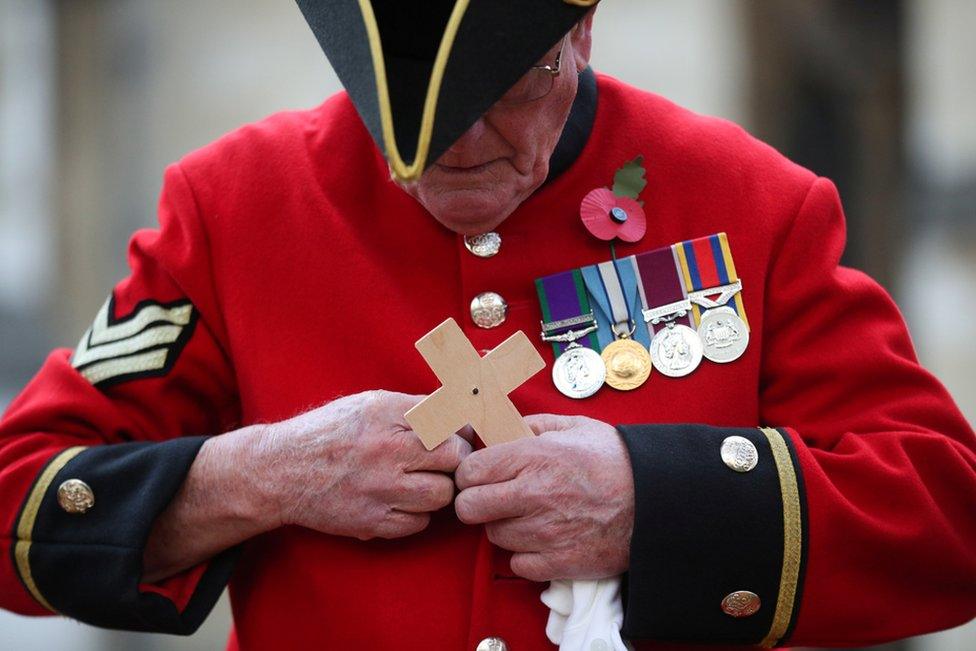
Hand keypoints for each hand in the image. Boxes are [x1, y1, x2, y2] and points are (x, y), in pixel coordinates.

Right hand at [253, 390, 471, 539]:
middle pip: (454, 457)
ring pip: (442, 494)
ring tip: (423, 481)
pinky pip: (419, 523)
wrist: (280, 471)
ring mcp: (380, 489)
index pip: (449, 419)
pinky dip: (418, 514)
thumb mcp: (368, 404)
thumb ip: (413, 407)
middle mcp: (386, 450)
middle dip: (455, 458)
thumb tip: (459, 413)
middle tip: (445, 460)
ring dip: (439, 488)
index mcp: (386, 414)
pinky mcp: (372, 521)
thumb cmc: (328, 432)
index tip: (458, 433)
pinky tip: (404, 501)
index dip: (460, 429)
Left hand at [454, 414, 633, 581]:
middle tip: (492, 499)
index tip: (479, 475)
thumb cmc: (615, 460)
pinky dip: (525, 555)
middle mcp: (534, 495)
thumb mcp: (574, 427)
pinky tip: (542, 539)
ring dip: (503, 527)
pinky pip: (517, 564)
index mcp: (534, 456)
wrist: (658, 500)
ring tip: (527, 516)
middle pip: (469, 508)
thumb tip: (497, 428)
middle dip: (474, 503)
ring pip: (493, 537)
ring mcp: (545, 532)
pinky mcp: (559, 562)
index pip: (469, 471)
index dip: (469, 474)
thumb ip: (530, 425)